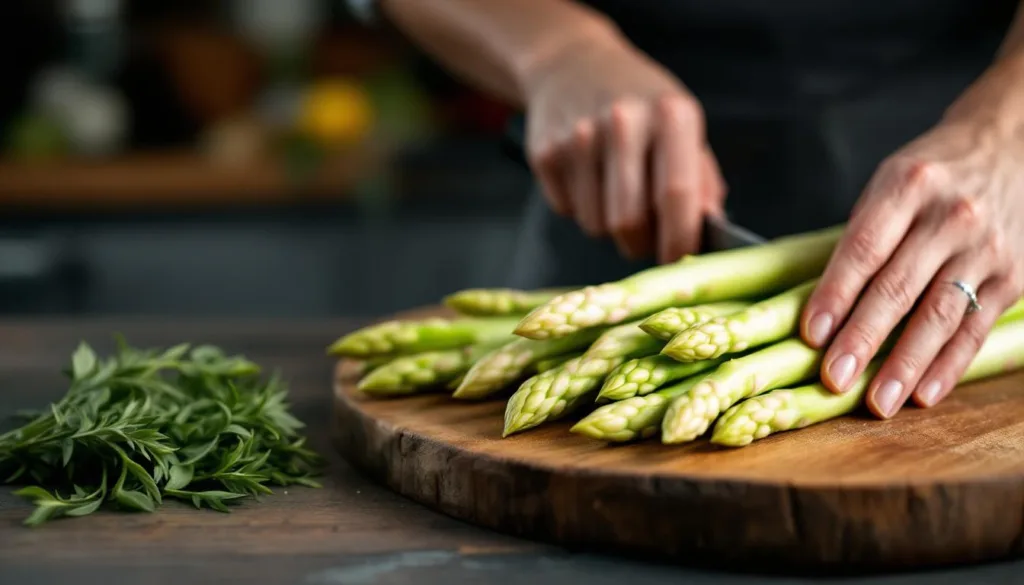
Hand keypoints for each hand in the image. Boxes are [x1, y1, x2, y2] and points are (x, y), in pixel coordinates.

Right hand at [522, 35, 725, 262]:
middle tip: (647, 239)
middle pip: (629, 222)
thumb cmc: (641, 103)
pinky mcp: (545, 153)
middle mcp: (623, 122)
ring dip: (609, 226)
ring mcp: (578, 137)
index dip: (679, 240)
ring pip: (595, 225)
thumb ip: (701, 179)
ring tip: (615, 194)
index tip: (680, 260)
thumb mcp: (682, 125)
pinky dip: (581, 208)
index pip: (676, 195)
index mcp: (670, 114)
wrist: (573, 65)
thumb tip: (709, 232)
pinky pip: (567, 212)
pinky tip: (588, 178)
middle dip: (641, 245)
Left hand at [800, 116, 1023, 418]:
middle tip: (833, 379)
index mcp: (908, 187)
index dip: (835, 295)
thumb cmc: (933, 174)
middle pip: (898, 287)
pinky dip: (948, 365)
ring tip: (878, 402)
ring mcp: (986, 248)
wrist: (1012, 147)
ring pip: (940, 315)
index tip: (811, 333)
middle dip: (863, 339)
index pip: (863, 249)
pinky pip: (975, 328)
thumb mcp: (890, 182)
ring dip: (905, 364)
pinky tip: (924, 393)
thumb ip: (862, 235)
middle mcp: (951, 217)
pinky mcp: (1013, 276)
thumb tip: (825, 305)